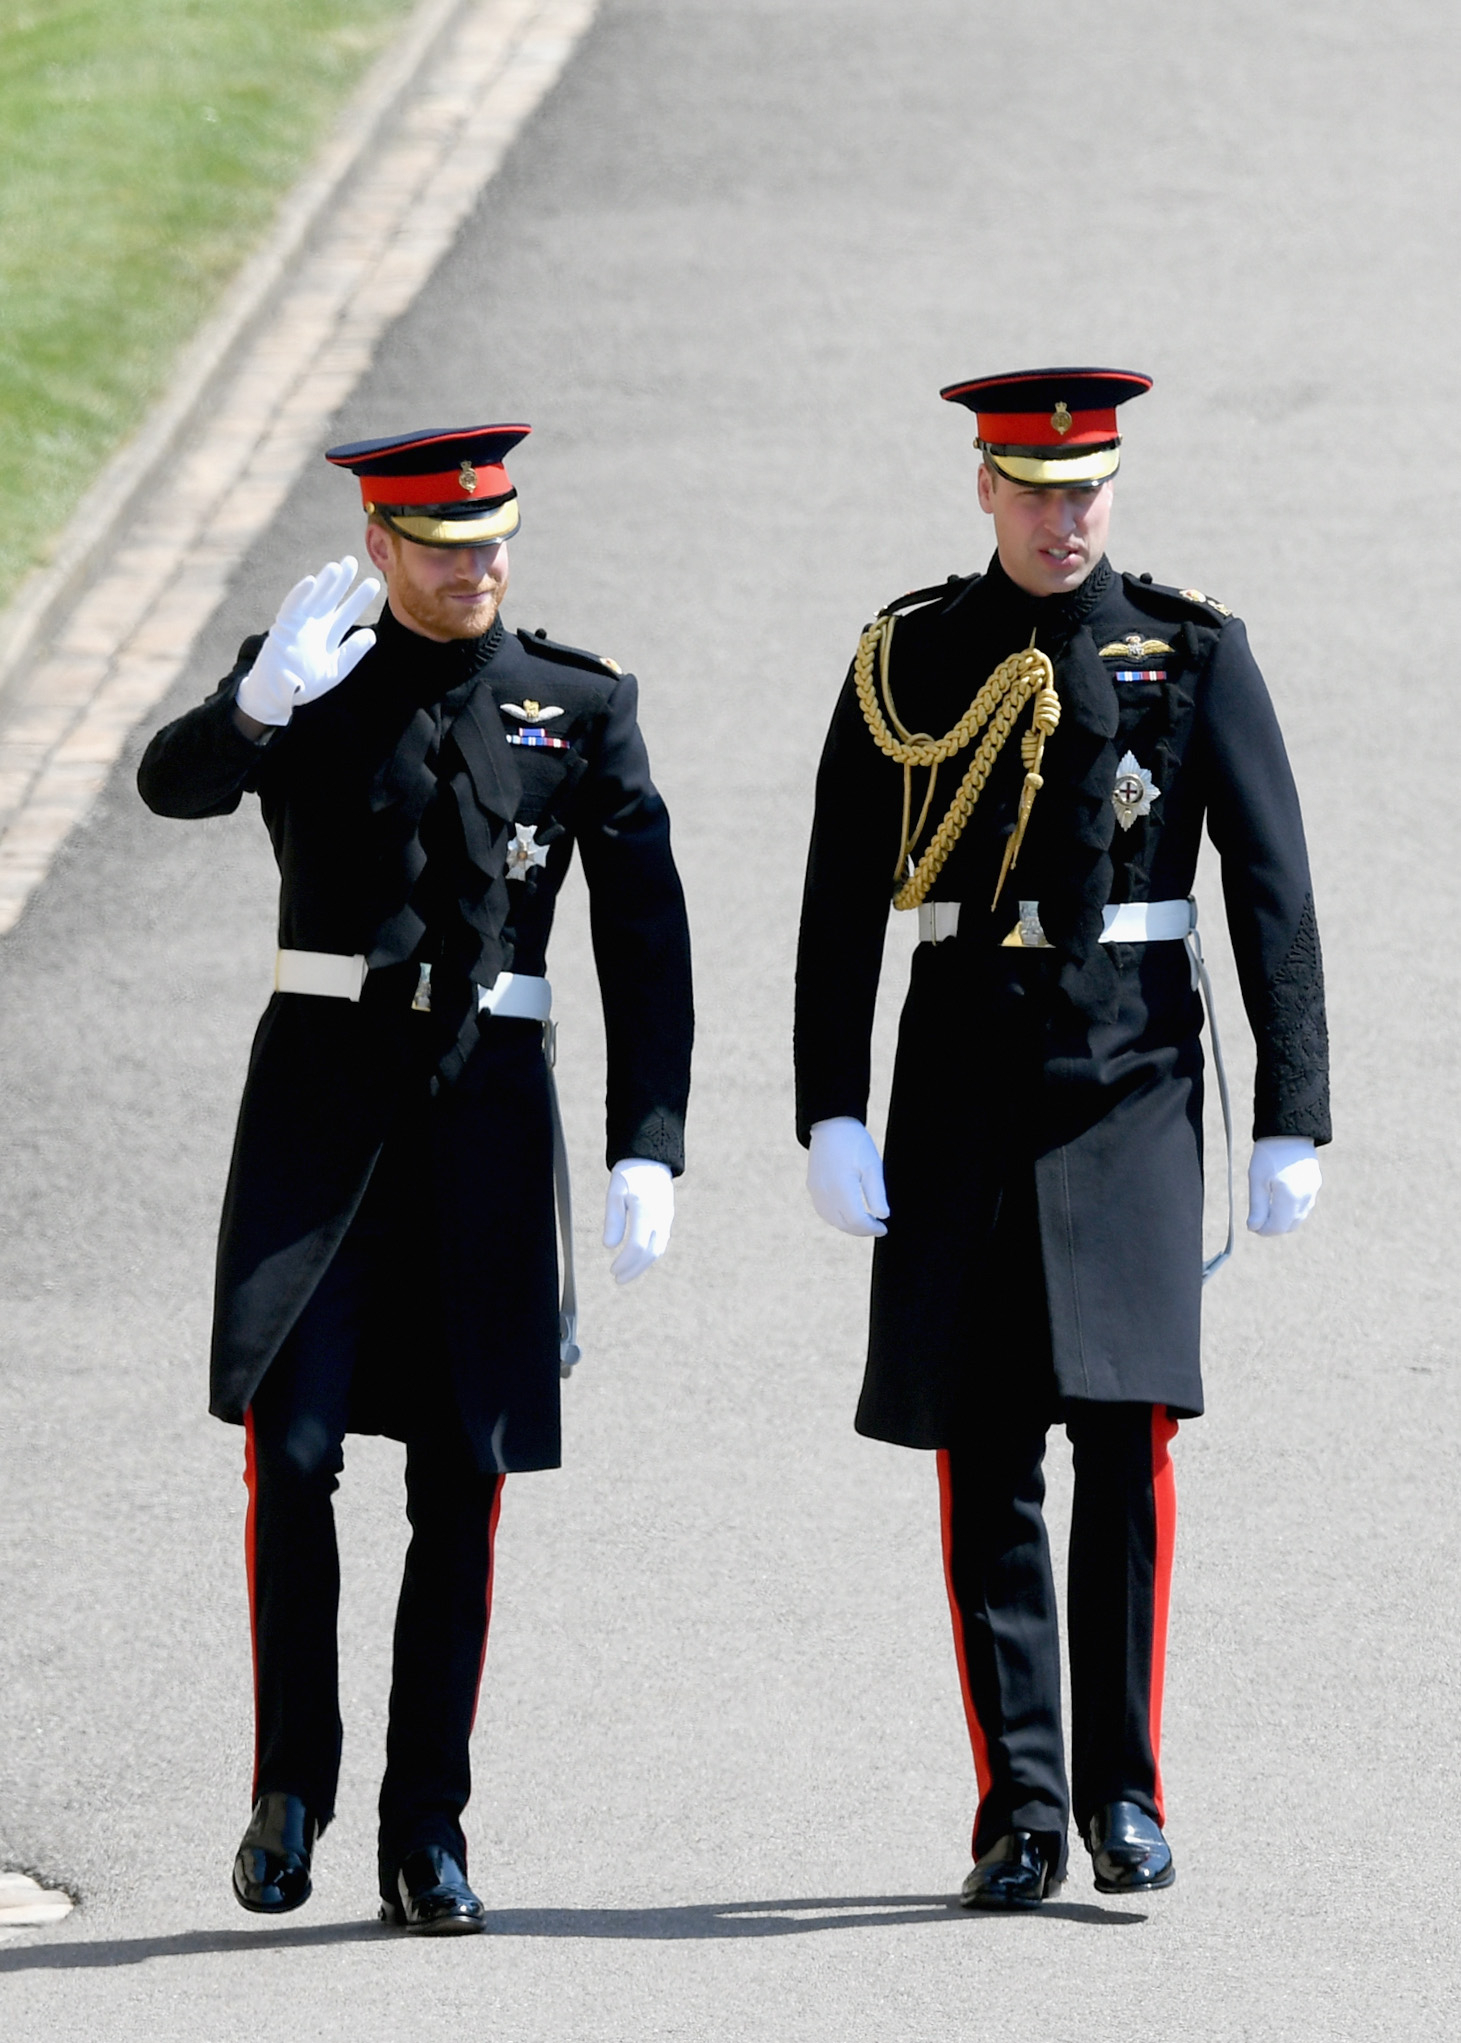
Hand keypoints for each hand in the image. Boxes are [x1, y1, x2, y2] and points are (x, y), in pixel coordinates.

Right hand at [235, 557, 379, 726]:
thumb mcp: (334, 670)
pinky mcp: (283, 627)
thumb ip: (352, 653)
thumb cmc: (304, 684)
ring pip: (313, 599)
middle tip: (353, 561)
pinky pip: (292, 608)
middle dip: (341, 582)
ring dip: (324, 583)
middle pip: (330, 599)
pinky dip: (300, 595)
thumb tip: (372, 635)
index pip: (346, 612)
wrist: (277, 695)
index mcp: (327, 635)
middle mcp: (314, 625)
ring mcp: (298, 624)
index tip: (373, 582)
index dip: (358, 598)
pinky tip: (311, 582)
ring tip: (337, 567)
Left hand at [603, 1159, 673, 1282]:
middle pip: (650, 1253)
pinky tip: (638, 1258)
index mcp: (645, 1210)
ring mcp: (666, 1218)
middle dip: (634, 1269)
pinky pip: (661, 1241)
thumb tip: (609, 1246)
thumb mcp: (615, 1193)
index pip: (637, 1246)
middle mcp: (660, 1217)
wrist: (651, 1158)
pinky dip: (650, 1254)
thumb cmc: (629, 1174)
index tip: (612, 1270)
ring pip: (658, 1249)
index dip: (625, 1262)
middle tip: (618, 1279)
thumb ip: (613, 1219)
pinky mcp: (667, 1217)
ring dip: (643, 1265)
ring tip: (626, 1273)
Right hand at [807, 1117, 888, 1236]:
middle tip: (876, 1227)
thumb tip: (882, 1216)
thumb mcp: (872, 1165)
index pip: (857, 1221)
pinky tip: (848, 1215)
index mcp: (842, 1187)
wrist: (831, 1125)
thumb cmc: (855, 1143)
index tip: (883, 1228)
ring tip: (864, 1223)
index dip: (871, 1229)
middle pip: (844, 1224)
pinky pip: (824, 1211)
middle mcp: (825, 1193)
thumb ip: (876, 1193)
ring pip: (833, 1221)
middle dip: (862, 1230)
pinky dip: (837, 1219)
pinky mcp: (812, 1187)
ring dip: (849, 1226)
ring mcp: (816, 1191)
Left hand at [1247, 1135, 1321, 1235]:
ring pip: (1299, 1216)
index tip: (1253, 1227)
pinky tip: (1280, 1202)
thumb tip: (1254, 1227)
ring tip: (1267, 1212)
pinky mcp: (1315, 1183)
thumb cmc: (1269, 1153)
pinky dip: (1293, 1210)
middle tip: (1258, 1222)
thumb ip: (1257, 1206)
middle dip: (1274, 1227)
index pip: (1278, 1226)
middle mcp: (1305, 1196)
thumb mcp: (1257, 1179)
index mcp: (1290, 1196)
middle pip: (1290, 1224)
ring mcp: (1313, 1190)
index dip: (1264, 1231)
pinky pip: (1305, 1205)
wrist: (1289, 1131)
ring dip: (1284, 1219)